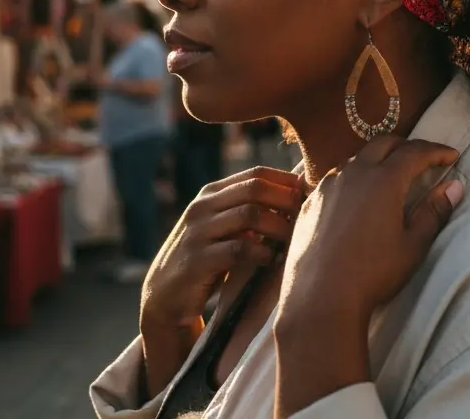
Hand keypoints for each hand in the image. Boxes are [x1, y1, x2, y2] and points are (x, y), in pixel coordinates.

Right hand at [140, 165, 304, 329]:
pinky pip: (238, 249)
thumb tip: (295, 197)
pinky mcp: (197, 261)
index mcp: (211, 193)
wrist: (163, 296)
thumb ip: (246, 210)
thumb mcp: (221, 227)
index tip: (306, 196)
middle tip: (304, 216)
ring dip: (278, 226)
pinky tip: (271, 260)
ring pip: (249, 215)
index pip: (256, 173)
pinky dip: (261, 252)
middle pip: (255, 188)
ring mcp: (197, 232)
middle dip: (285, 200)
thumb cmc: (206, 258)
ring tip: (291, 240)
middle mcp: (202, 207)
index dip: (285, 182)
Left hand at [272, 137, 462, 416]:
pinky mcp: (310, 201)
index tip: (452, 155)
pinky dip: (354, 178)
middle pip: (383, 144)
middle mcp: (353, 173)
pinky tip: (357, 196)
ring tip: (391, 175)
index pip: (414, 152)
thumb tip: (455, 187)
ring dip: (377, 160)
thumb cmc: (373, 273)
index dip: (436, 151)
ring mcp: (327, 185)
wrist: (321, 298)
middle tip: (424, 159)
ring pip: (356, 159)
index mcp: (383, 180)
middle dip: (407, 146)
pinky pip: (336, 178)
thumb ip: (434, 212)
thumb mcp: (413, 245)